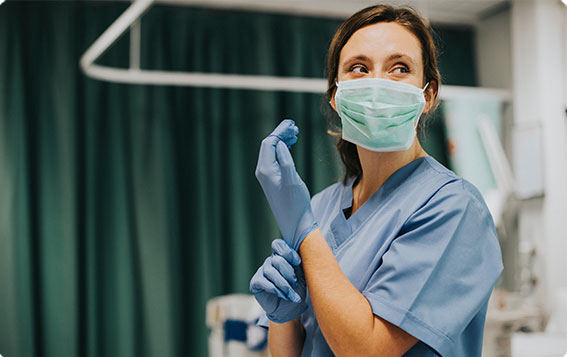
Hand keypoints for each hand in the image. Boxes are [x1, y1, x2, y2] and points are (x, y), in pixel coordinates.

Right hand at [250, 239, 306, 323]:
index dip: (288, 252)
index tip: (298, 262)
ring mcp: (261, 271)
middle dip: (288, 272)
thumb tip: (307, 251)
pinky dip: (275, 289)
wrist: (290, 309)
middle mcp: (270, 261)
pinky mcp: (255, 283)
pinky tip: (283, 296)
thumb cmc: (297, 290)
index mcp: (281, 256)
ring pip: (271, 272)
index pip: (279, 245)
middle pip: (277, 260)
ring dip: (284, 284)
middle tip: (295, 283)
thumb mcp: (302, 275)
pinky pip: (263, 282)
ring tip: (291, 294)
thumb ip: (300, 263)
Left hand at [255, 120, 317, 249]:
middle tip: (295, 127)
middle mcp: (263, 171)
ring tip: (295, 134)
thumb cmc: (295, 203)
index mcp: (265, 170)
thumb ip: (286, 161)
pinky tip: (291, 146)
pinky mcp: (272, 180)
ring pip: (272, 151)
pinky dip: (282, 149)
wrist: (295, 222)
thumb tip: (280, 144)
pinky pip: (275, 158)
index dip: (280, 131)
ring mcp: (267, 176)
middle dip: (281, 133)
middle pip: (269, 145)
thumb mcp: (292, 180)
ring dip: (282, 140)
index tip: (292, 124)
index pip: (269, 142)